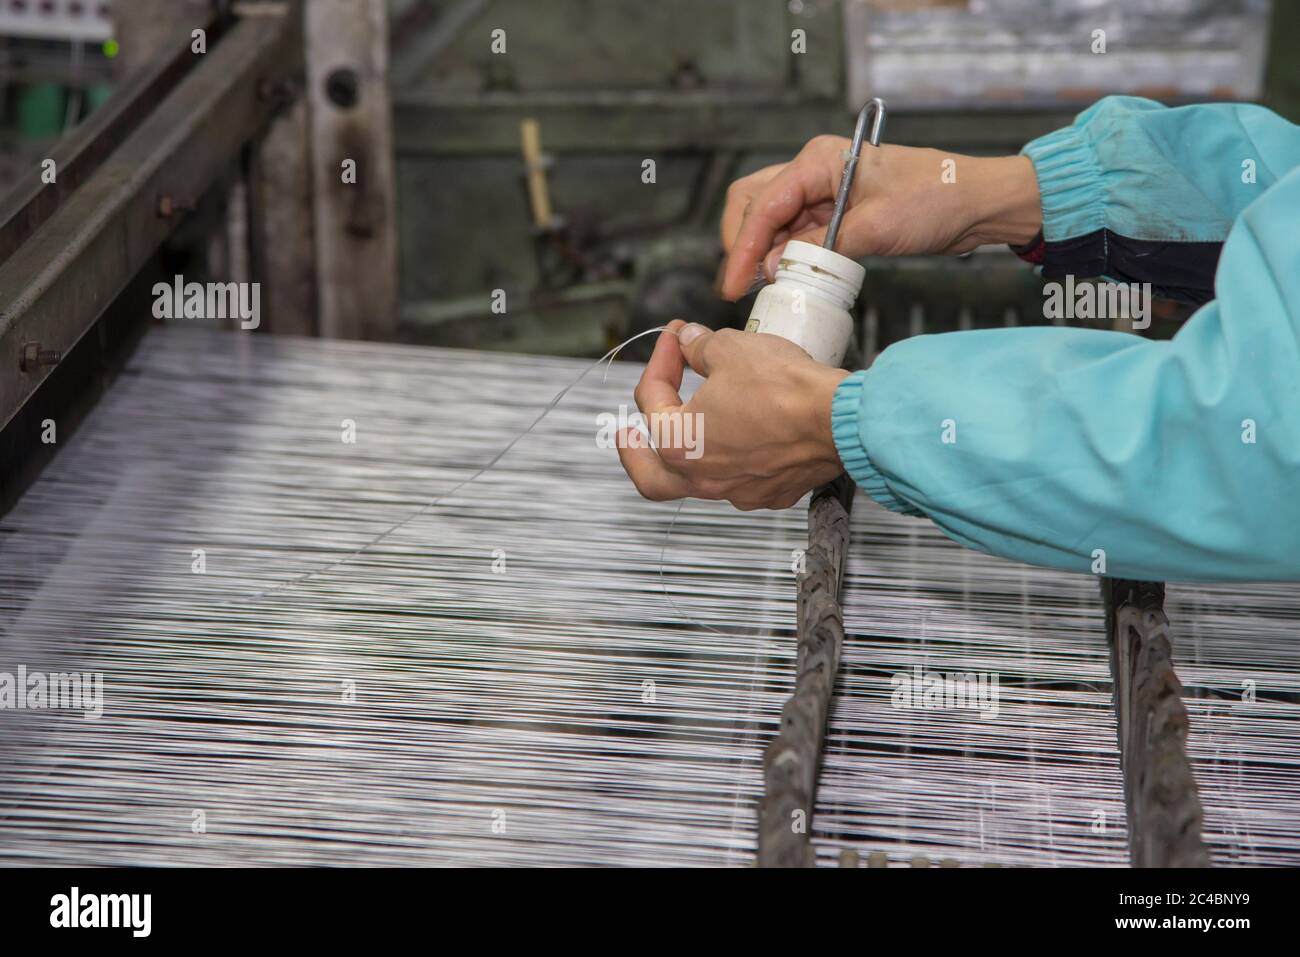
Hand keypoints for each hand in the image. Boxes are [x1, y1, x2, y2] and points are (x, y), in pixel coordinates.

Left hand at [616, 320, 848, 510]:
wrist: (839, 420)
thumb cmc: (785, 390)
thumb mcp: (731, 349)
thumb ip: (701, 347)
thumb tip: (691, 343)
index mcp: (679, 443)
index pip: (651, 398)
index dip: (662, 360)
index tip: (675, 340)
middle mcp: (703, 477)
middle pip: (651, 475)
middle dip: (634, 453)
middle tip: (626, 435)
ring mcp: (737, 490)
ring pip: (696, 480)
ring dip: (687, 453)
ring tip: (689, 430)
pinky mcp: (770, 493)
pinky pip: (739, 481)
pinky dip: (731, 461)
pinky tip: (738, 439)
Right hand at [718, 140, 1041, 298]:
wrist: (976, 202)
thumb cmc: (937, 199)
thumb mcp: (878, 228)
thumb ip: (822, 248)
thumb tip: (775, 268)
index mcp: (819, 160)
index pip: (764, 204)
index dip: (744, 246)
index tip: (735, 284)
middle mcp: (813, 170)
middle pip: (753, 203)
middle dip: (742, 244)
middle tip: (741, 286)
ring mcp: (821, 191)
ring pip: (768, 219)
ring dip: (760, 252)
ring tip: (759, 288)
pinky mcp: (832, 213)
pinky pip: (793, 233)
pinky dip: (782, 255)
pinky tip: (782, 278)